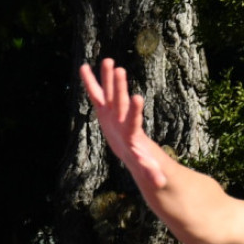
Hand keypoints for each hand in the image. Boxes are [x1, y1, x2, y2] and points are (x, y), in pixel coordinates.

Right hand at [80, 58, 169, 190]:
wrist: (131, 147)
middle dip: (119, 87)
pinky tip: (83, 67)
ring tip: (107, 60)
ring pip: (109, 93)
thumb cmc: (139, 157)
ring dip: (107, 78)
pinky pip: (95, 94)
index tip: (138, 97)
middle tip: (119, 69)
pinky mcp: (103, 110)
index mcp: (130, 131)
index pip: (133, 120)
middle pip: (120, 101)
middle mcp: (122, 117)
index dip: (135, 110)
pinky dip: (90, 82)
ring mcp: (112, 111)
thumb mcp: (145, 165)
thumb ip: (152, 171)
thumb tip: (161, 183)